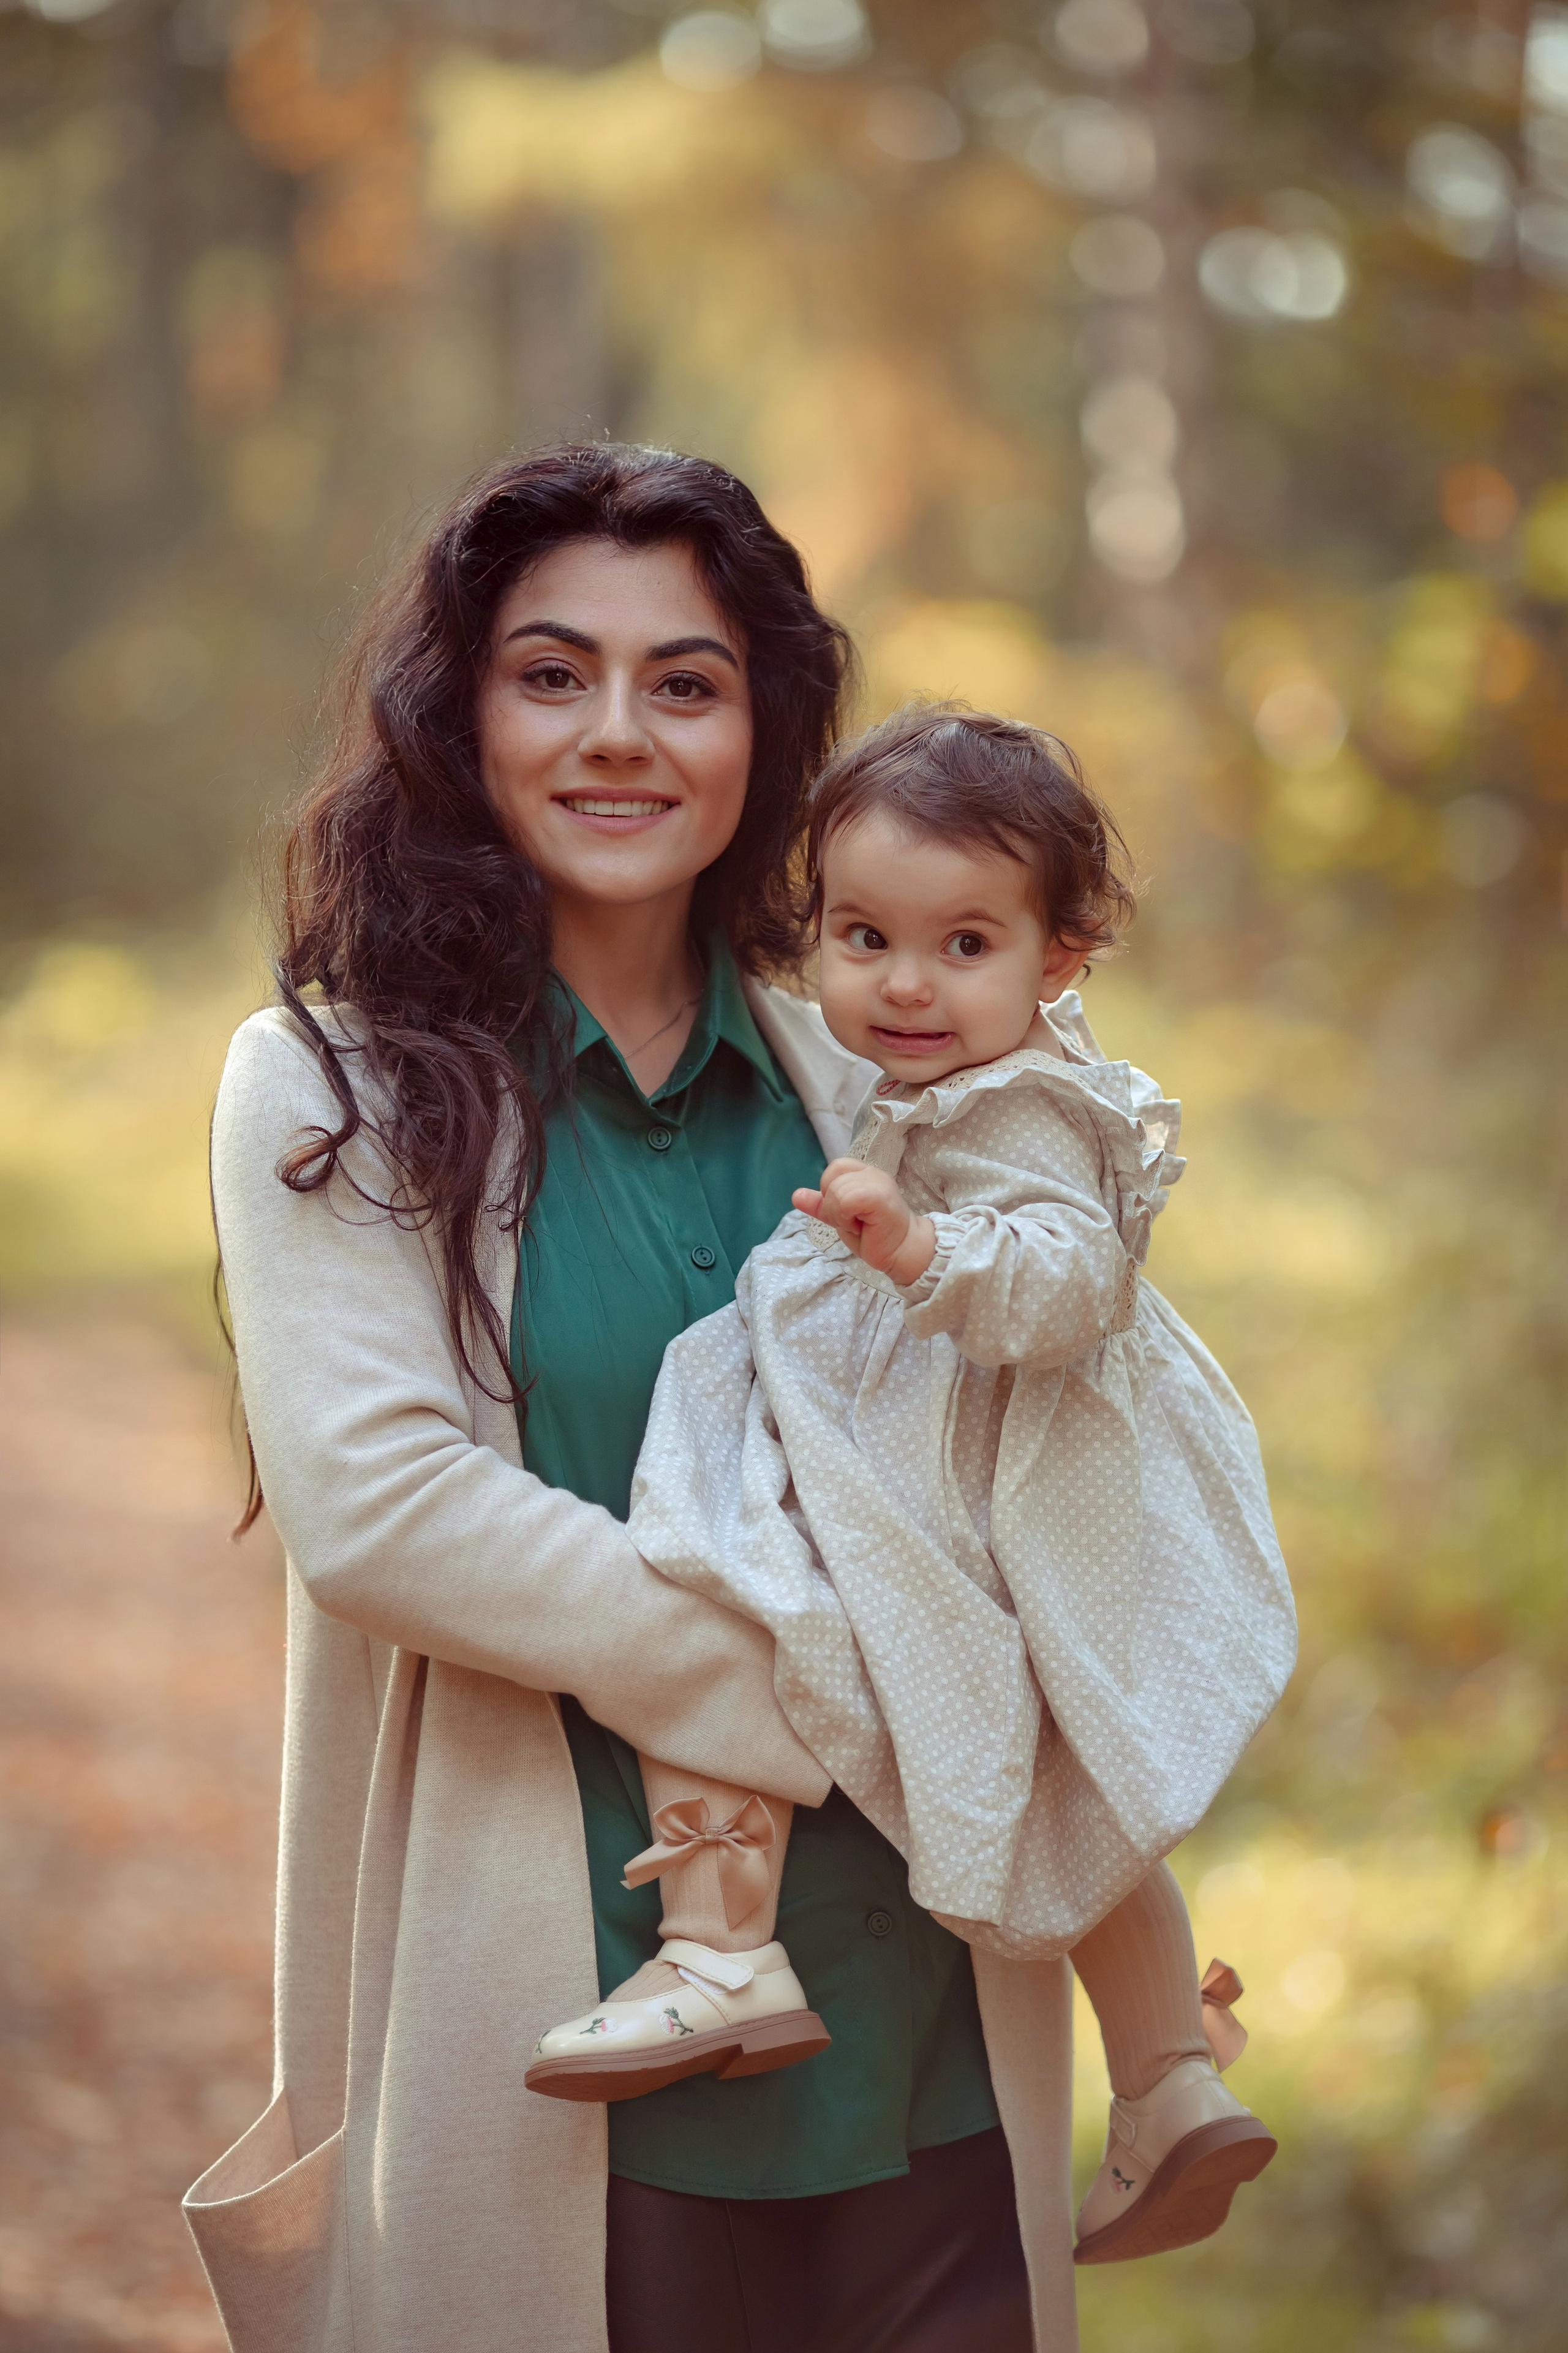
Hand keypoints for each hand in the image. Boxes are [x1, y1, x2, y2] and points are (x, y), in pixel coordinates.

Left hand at [792, 1159, 936, 1286]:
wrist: (901, 1252)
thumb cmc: (875, 1235)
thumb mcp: (841, 1217)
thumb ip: (821, 1205)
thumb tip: (796, 1196)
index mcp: (863, 1173)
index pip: (834, 1168)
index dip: (830, 1191)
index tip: (847, 1211)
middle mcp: (871, 1172)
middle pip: (831, 1179)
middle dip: (833, 1207)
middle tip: (855, 1221)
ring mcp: (877, 1181)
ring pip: (836, 1192)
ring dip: (841, 1216)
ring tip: (860, 1225)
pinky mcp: (879, 1196)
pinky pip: (845, 1200)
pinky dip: (846, 1218)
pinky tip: (861, 1226)